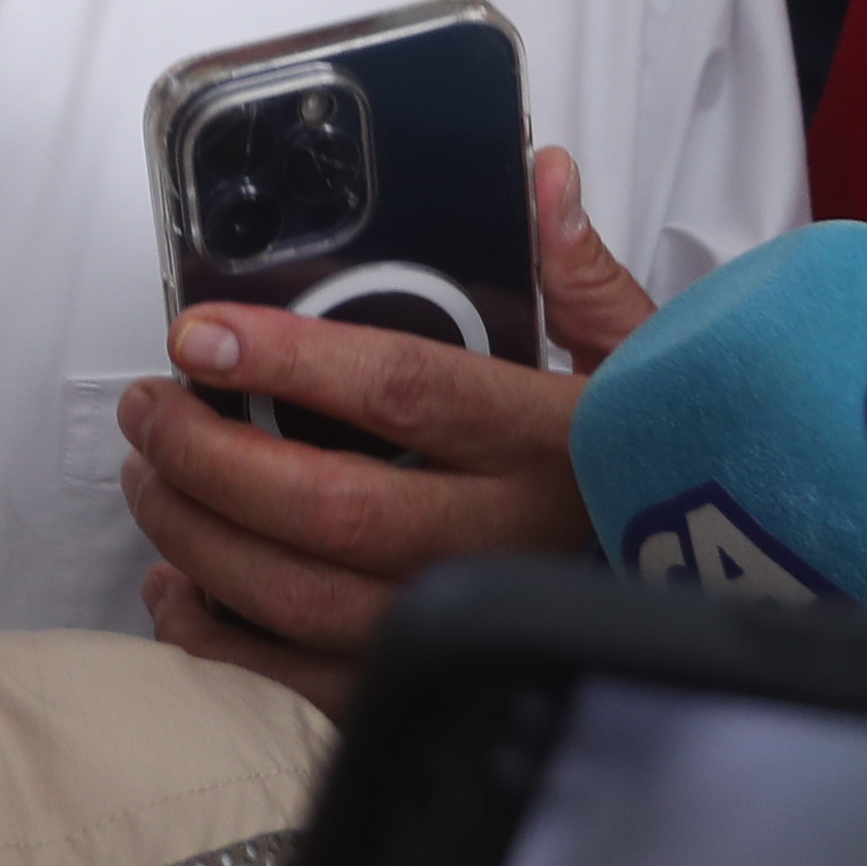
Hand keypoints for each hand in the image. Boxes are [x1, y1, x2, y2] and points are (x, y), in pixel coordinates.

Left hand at [119, 147, 656, 712]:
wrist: (714, 596)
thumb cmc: (659, 471)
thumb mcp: (650, 365)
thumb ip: (580, 275)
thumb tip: (542, 180)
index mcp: (549, 443)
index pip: (402, 390)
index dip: (289, 359)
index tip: (203, 332)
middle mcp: (501, 540)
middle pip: (326, 505)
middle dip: (209, 453)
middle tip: (155, 407)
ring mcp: (461, 623)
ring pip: (299, 597)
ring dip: (197, 536)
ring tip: (152, 476)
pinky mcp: (429, 686)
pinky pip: (301, 677)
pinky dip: (219, 636)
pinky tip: (178, 587)